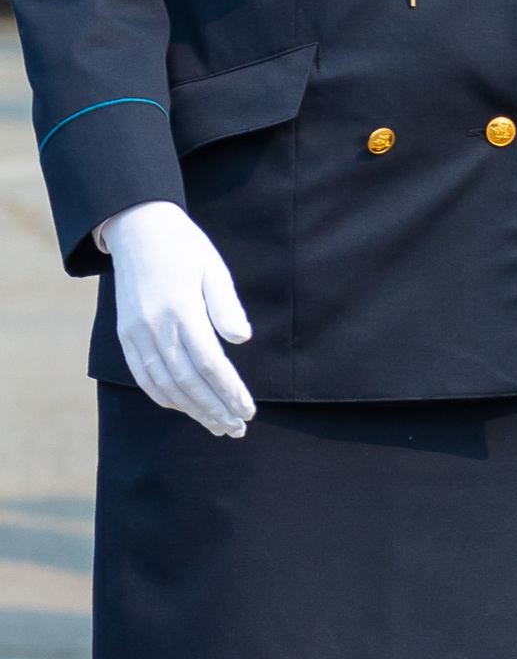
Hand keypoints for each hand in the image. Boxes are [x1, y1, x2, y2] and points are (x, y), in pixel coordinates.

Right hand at [98, 202, 254, 435]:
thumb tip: (241, 339)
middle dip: (213, 408)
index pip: (208, 362)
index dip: (228, 390)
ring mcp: (135, 333)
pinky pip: (143, 375)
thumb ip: (226, 305)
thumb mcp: (214, 268)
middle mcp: (154, 326)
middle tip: (237, 427)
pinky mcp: (125, 335)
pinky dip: (163, 396)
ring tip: (217, 425)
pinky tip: (184, 408)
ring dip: (191, 409)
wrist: (138, 230)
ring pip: (163, 384)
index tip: (248, 409)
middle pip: (186, 381)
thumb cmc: (186, 248)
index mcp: (180, 309)